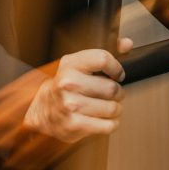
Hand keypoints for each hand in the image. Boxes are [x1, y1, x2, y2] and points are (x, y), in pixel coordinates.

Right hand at [0, 40, 131, 169]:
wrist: (41, 109)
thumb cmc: (64, 86)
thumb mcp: (79, 64)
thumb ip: (105, 54)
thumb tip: (127, 43)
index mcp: (70, 64)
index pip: (103, 58)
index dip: (116, 68)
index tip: (117, 74)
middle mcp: (68, 83)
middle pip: (111, 88)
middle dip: (118, 93)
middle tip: (112, 94)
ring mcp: (70, 105)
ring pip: (112, 108)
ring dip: (115, 109)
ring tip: (106, 106)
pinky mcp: (74, 125)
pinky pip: (108, 125)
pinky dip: (112, 123)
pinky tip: (104, 119)